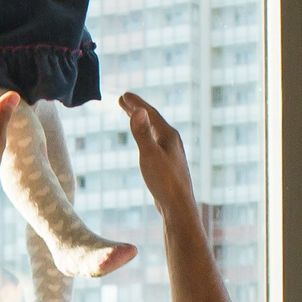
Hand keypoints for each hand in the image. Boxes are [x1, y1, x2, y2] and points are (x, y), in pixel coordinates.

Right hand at [120, 93, 195, 218]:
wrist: (178, 206)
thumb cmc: (164, 182)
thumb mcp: (149, 155)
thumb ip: (142, 133)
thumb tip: (137, 110)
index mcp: (169, 136)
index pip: (150, 113)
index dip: (136, 103)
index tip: (123, 95)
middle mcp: (172, 141)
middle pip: (153, 120)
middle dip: (137, 109)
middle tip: (123, 100)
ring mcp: (171, 153)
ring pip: (154, 131)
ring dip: (142, 122)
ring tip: (132, 116)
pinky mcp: (169, 165)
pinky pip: (155, 142)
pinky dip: (146, 136)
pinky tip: (145, 143)